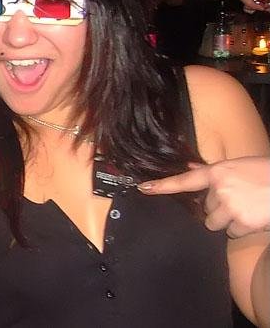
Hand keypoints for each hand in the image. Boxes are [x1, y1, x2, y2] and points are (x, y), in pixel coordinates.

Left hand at [139, 156, 269, 237]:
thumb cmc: (268, 174)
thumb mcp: (240, 166)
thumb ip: (214, 171)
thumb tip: (192, 168)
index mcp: (218, 172)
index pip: (185, 180)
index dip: (163, 185)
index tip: (143, 188)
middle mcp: (220, 189)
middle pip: (206, 207)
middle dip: (219, 208)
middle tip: (241, 200)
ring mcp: (230, 206)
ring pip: (215, 223)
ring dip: (228, 221)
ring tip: (248, 209)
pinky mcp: (241, 222)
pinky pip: (232, 233)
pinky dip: (242, 229)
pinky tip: (255, 217)